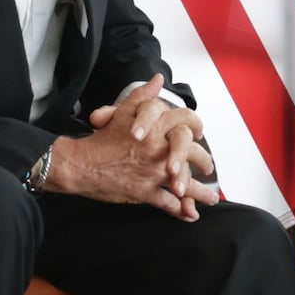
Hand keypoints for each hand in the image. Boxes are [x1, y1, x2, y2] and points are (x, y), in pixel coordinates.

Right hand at [55, 79, 218, 217]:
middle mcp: (159, 150)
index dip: (197, 126)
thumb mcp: (123, 111)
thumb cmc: (101, 139)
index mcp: (156, 129)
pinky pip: (169, 203)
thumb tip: (158, 80)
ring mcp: (154, 173)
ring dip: (201, 192)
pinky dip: (181, 210)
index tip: (199, 133)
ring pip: (185, 182)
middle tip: (209, 167)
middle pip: (192, 153)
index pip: (186, 122)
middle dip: (204, 162)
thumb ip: (143, 95)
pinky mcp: (146, 192)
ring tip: (212, 197)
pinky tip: (190, 215)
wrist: (81, 164)